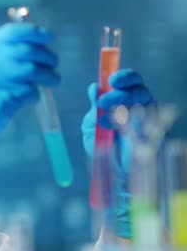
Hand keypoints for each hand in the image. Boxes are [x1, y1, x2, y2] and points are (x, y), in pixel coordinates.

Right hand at [0, 23, 59, 201]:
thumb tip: (31, 45)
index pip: (11, 33)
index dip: (34, 32)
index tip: (49, 36)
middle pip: (26, 50)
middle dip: (47, 55)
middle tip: (54, 63)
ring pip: (33, 71)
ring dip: (48, 75)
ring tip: (52, 81)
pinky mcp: (2, 100)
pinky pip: (29, 92)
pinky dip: (35, 95)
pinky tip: (31, 99)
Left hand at [81, 68, 153, 238]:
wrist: (111, 174)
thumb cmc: (102, 148)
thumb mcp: (92, 124)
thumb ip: (95, 105)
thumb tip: (93, 87)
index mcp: (125, 100)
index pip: (131, 81)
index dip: (124, 76)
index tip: (111, 80)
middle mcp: (140, 107)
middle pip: (140, 89)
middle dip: (120, 93)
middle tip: (102, 104)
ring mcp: (150, 121)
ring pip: (145, 103)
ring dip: (122, 107)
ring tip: (103, 120)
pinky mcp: (156, 135)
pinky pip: (149, 121)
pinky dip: (130, 122)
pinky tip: (113, 130)